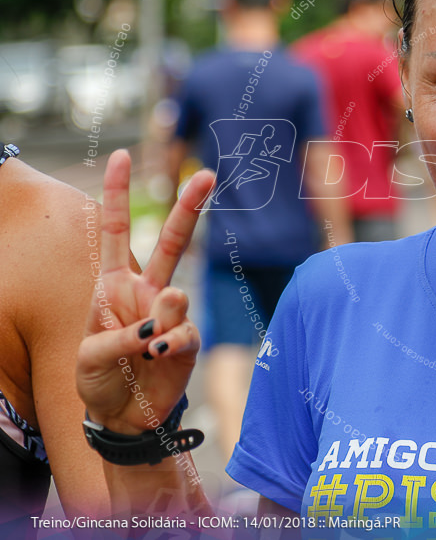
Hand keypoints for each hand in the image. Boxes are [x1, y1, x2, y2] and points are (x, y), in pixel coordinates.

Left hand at [76, 150, 215, 434]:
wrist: (123, 417)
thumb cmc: (100, 378)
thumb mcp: (89, 355)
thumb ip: (120, 334)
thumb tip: (163, 318)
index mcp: (112, 284)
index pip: (114, 230)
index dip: (118, 194)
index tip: (123, 157)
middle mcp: (145, 293)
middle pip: (171, 241)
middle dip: (189, 208)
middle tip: (208, 175)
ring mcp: (169, 317)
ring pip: (176, 295)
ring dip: (164, 315)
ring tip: (149, 343)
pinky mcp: (186, 343)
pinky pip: (185, 332)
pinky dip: (171, 342)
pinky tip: (158, 354)